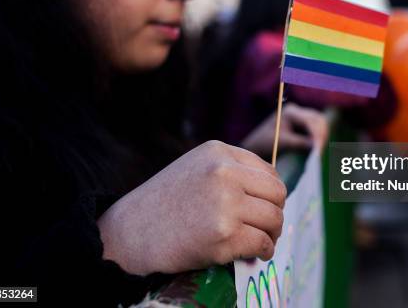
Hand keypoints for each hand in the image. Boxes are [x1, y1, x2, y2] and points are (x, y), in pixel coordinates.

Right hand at [97, 141, 286, 275]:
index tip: (265, 207)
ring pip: (274, 218)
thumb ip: (230, 171)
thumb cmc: (162, 204)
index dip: (271, 194)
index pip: (268, 171)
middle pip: (277, 193)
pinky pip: (262, 243)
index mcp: (218, 152)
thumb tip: (270, 193)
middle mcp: (224, 172)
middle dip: (277, 212)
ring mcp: (225, 203)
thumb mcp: (196, 169)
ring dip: (272, 234)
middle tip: (269, 227)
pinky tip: (255, 254)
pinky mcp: (224, 234)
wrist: (129, 233)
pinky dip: (264, 251)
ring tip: (263, 241)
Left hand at [242, 103, 327, 157]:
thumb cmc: (266, 143)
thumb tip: (317, 147)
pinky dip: (318, 139)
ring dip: (322, 137)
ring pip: (319, 125)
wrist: (257, 147)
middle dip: (322, 135)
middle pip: (318, 120)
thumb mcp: (283, 143)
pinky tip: (317, 150)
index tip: (319, 148)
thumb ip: (300, 143)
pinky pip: (316, 131)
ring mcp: (301, 118)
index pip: (310, 120)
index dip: (317, 134)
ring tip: (320, 151)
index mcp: (290, 112)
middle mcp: (298, 112)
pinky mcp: (303, 127)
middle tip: (322, 151)